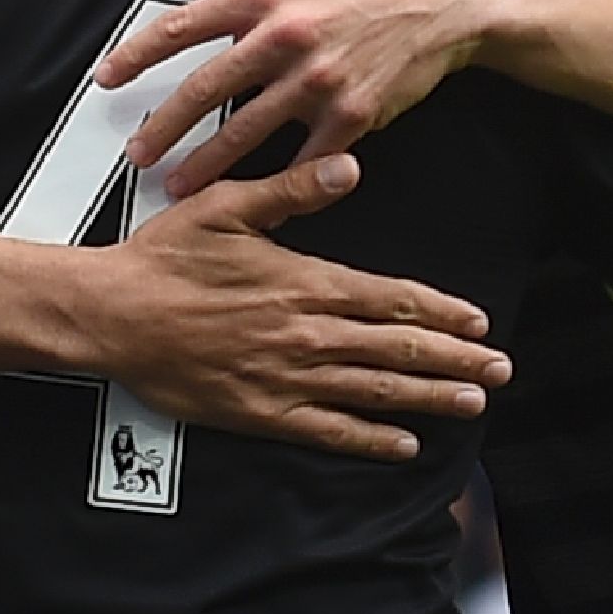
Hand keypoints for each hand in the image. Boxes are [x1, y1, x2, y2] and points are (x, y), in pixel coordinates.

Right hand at [76, 152, 507, 460]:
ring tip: (473, 403)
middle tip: (501, 369)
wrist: (111, 314)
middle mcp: (306, 334)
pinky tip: (404, 445)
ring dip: (430, 398)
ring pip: (375, 392)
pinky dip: (370, 440)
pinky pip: (328, 431)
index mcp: (305, 282)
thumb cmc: (166, 256)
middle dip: (456, 359)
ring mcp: (286, 378)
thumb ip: (293, 189)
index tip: (480, 321)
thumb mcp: (228, 206)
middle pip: (398, 350)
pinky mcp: (261, 413)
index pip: (392, 301)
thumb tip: (349, 168)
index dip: (442, 312)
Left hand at [105, 0, 497, 191]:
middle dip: (163, 126)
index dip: (138, 54)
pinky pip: (303, 156)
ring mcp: (319, 80)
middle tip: (136, 154)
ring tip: (176, 186)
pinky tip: (250, 197)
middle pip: (206, 90)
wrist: (444, 0)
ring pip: (247, 132)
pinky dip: (276, 179)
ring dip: (205, 164)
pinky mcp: (351, 115)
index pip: (184, 25)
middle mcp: (286, 36)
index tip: (108, 78)